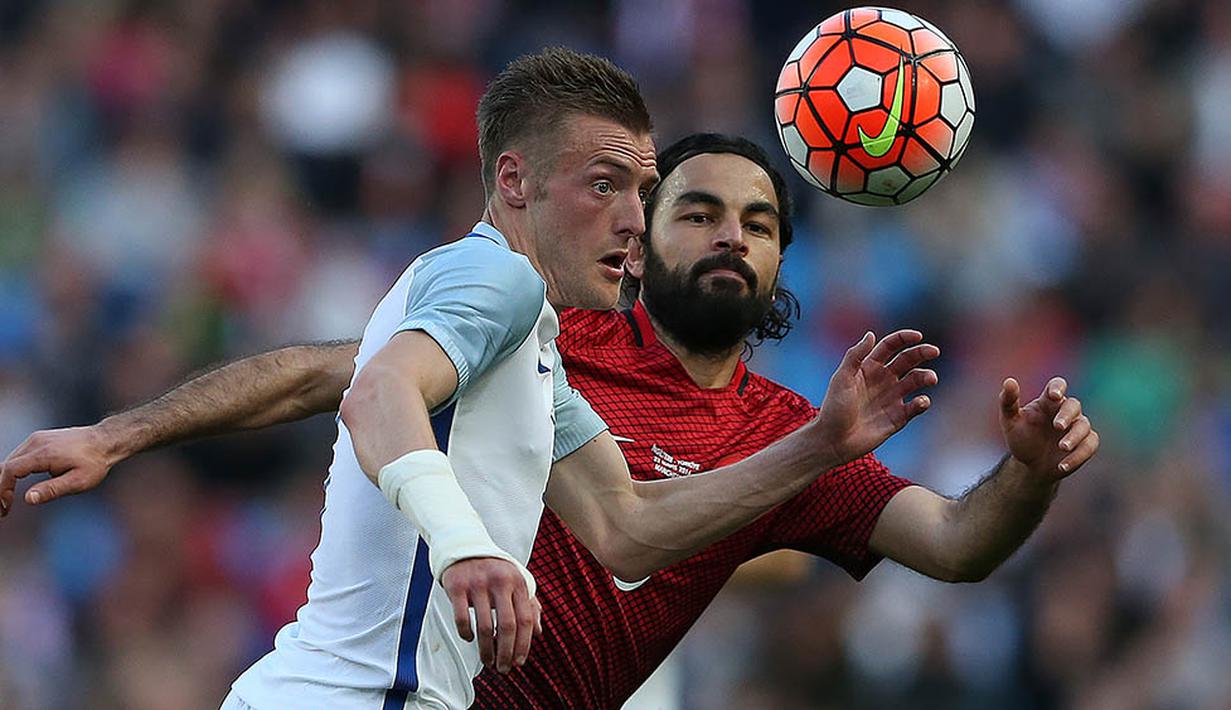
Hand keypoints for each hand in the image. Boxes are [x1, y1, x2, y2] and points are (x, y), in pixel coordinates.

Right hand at [0, 425, 120, 516]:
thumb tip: (28, 499)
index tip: (4, 507)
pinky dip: (14, 470)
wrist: (106, 440)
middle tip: (3, 509)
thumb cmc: (95, 463)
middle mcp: (36, 442)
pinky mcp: (40, 439)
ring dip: (5, 479)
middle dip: (1, 487)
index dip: (2, 489)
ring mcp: (37, 439)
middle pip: (6, 465)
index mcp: (43, 453)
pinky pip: (19, 455)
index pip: (10, 470)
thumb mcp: (78, 481)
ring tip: (7, 501)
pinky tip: (15, 485)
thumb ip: (52, 490)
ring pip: (11, 460)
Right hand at [441, 557, 541, 672]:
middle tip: (503, 669)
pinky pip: (462, 618)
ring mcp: (477, 583)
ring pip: (484, 627)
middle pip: (507, 626)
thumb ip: (529, 604)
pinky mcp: (457, 586)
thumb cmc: (494, 569)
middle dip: (506, 652)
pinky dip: (466, 634)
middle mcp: (500, 582)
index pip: (525, 620)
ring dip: (486, 650)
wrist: (464, 546)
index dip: (523, 645)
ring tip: (487, 661)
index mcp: (518, 581)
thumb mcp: (516, 581)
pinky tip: (469, 639)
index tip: (519, 662)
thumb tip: (537, 633)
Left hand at [814, 330, 938, 465]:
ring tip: (931, 378)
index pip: (890, 347)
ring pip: (916, 381)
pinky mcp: (898, 418)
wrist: (833, 441)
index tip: (917, 336)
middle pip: (908, 360)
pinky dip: (922, 402)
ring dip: (926, 377)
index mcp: (869, 367)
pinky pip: (915, 407)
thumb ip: (854, 356)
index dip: (904, 338)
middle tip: (934, 351)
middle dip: (922, 353)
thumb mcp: (841, 379)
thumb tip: (871, 334)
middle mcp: (883, 380)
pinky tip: (921, 402)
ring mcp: (892, 398)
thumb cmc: (833, 408)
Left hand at [1000, 376, 1098, 478]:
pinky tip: (1062, 465)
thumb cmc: (1021, 438)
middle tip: (1057, 426)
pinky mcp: (1086, 444)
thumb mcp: (1009, 421)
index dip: (1058, 387)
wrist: (1031, 465)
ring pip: (1084, 426)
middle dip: (1067, 415)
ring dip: (1074, 436)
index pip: (1057, 385)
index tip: (1054, 395)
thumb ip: (1008, 402)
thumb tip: (1009, 381)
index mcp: (1048, 402)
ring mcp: (1077, 427)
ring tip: (1061, 447)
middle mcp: (1065, 411)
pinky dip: (1078, 455)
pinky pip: (1089, 445)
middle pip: (1074, 405)